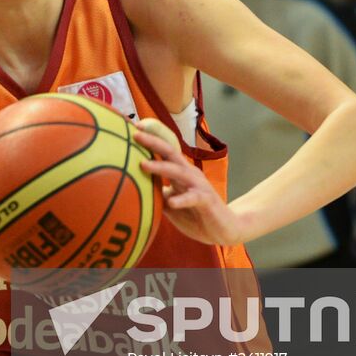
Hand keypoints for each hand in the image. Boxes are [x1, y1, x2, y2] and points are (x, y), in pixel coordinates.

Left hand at [134, 118, 242, 244]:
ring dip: (160, 167)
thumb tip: (132, 190)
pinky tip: (172, 202)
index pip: (164, 150)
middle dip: (153, 142)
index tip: (133, 127)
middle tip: (135, 134)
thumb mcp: (171, 204)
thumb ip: (156, 194)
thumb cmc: (194, 214)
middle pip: (170, 152)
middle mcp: (189, 173)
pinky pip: (194, 198)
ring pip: (178, 172)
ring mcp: (198, 185)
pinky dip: (182, 199)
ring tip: (143, 165)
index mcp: (180, 172)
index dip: (150, 138)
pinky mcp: (206, 200)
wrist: (224, 228)